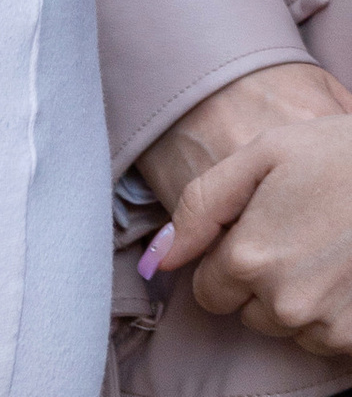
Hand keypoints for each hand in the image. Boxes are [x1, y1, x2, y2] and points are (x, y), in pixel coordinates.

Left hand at [142, 68, 351, 351]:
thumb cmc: (333, 154)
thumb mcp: (260, 156)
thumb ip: (201, 207)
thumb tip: (159, 256)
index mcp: (249, 258)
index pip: (208, 291)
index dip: (226, 261)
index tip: (253, 234)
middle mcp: (284, 303)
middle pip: (247, 312)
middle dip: (260, 281)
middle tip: (293, 234)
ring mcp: (325, 327)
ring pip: (287, 327)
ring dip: (295, 299)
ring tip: (322, 249)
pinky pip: (325, 339)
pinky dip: (329, 313)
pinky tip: (341, 272)